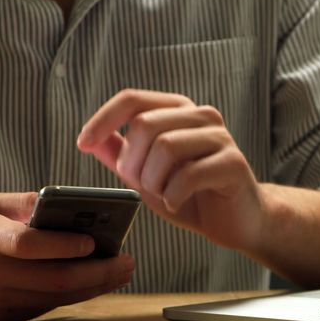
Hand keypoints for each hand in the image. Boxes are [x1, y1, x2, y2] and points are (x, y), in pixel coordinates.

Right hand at [0, 192, 134, 320]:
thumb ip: (25, 203)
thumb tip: (70, 205)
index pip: (28, 245)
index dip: (63, 245)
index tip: (94, 241)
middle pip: (53, 280)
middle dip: (98, 273)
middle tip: (128, 261)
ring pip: (55, 299)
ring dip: (94, 287)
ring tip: (121, 271)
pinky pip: (44, 308)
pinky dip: (72, 295)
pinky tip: (93, 282)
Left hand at [77, 89, 265, 250]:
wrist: (237, 221)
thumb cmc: (192, 196)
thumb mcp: (147, 175)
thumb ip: (121, 156)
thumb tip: (90, 139)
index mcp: (178, 111)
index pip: (132, 99)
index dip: (102, 119)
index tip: (82, 143)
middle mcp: (201, 116)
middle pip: (144, 124)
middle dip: (132, 163)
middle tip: (143, 186)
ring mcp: (220, 137)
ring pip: (166, 146)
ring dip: (154, 181)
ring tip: (163, 195)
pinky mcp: (233, 163)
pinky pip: (188, 175)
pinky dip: (173, 196)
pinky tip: (178, 204)